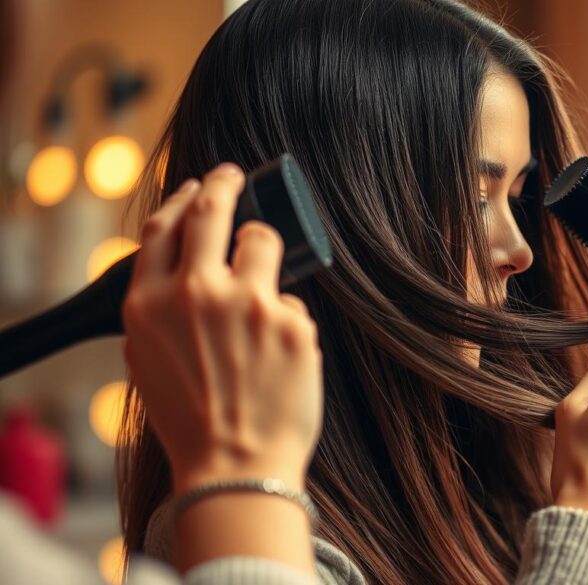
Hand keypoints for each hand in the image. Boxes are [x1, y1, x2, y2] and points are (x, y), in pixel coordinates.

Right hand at [122, 163, 323, 494]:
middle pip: (213, 210)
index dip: (184, 197)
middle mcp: (195, 293)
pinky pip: (294, 302)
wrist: (234, 469)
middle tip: (236, 176)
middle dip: (225, 184)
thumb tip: (180, 279)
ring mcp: (248, 303)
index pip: (164, 226)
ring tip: (266, 285)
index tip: (201, 184)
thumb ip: (159, 314)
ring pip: (263, 241)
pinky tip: (281, 357)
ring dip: (265, 250)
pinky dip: (288, 321)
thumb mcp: (147, 364)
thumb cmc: (192, 424)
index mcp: (149, 303)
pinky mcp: (292, 322)